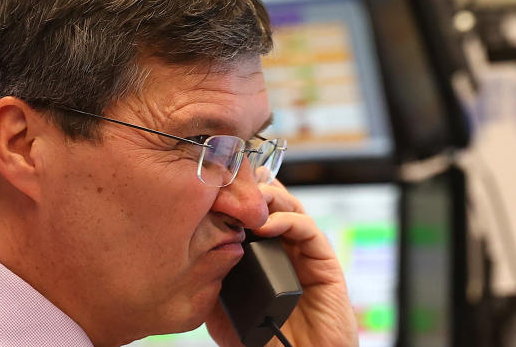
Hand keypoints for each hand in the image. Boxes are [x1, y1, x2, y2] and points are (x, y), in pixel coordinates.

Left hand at [205, 181, 357, 346]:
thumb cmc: (260, 340)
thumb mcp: (221, 308)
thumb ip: (211, 277)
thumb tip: (190, 249)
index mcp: (259, 251)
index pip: (247, 210)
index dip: (232, 195)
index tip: (211, 187)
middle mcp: (282, 246)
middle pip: (268, 201)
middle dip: (249, 187)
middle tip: (230, 184)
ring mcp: (303, 251)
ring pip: (288, 206)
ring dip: (267, 196)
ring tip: (246, 199)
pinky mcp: (324, 261)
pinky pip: (307, 228)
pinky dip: (286, 219)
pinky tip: (264, 225)